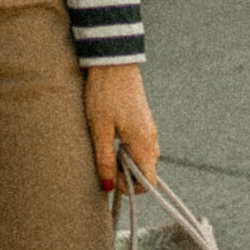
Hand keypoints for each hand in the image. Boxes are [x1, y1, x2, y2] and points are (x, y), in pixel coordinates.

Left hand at [84, 64, 158, 193]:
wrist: (113, 62)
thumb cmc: (104, 94)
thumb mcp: (99, 129)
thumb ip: (104, 159)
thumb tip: (106, 186)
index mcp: (143, 143)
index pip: (149, 181)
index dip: (129, 187)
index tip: (109, 175)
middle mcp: (151, 138)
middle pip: (145, 171)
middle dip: (125, 175)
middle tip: (103, 161)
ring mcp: (148, 129)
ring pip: (142, 159)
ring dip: (125, 162)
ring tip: (105, 147)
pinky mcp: (143, 122)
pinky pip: (139, 146)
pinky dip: (126, 150)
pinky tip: (110, 138)